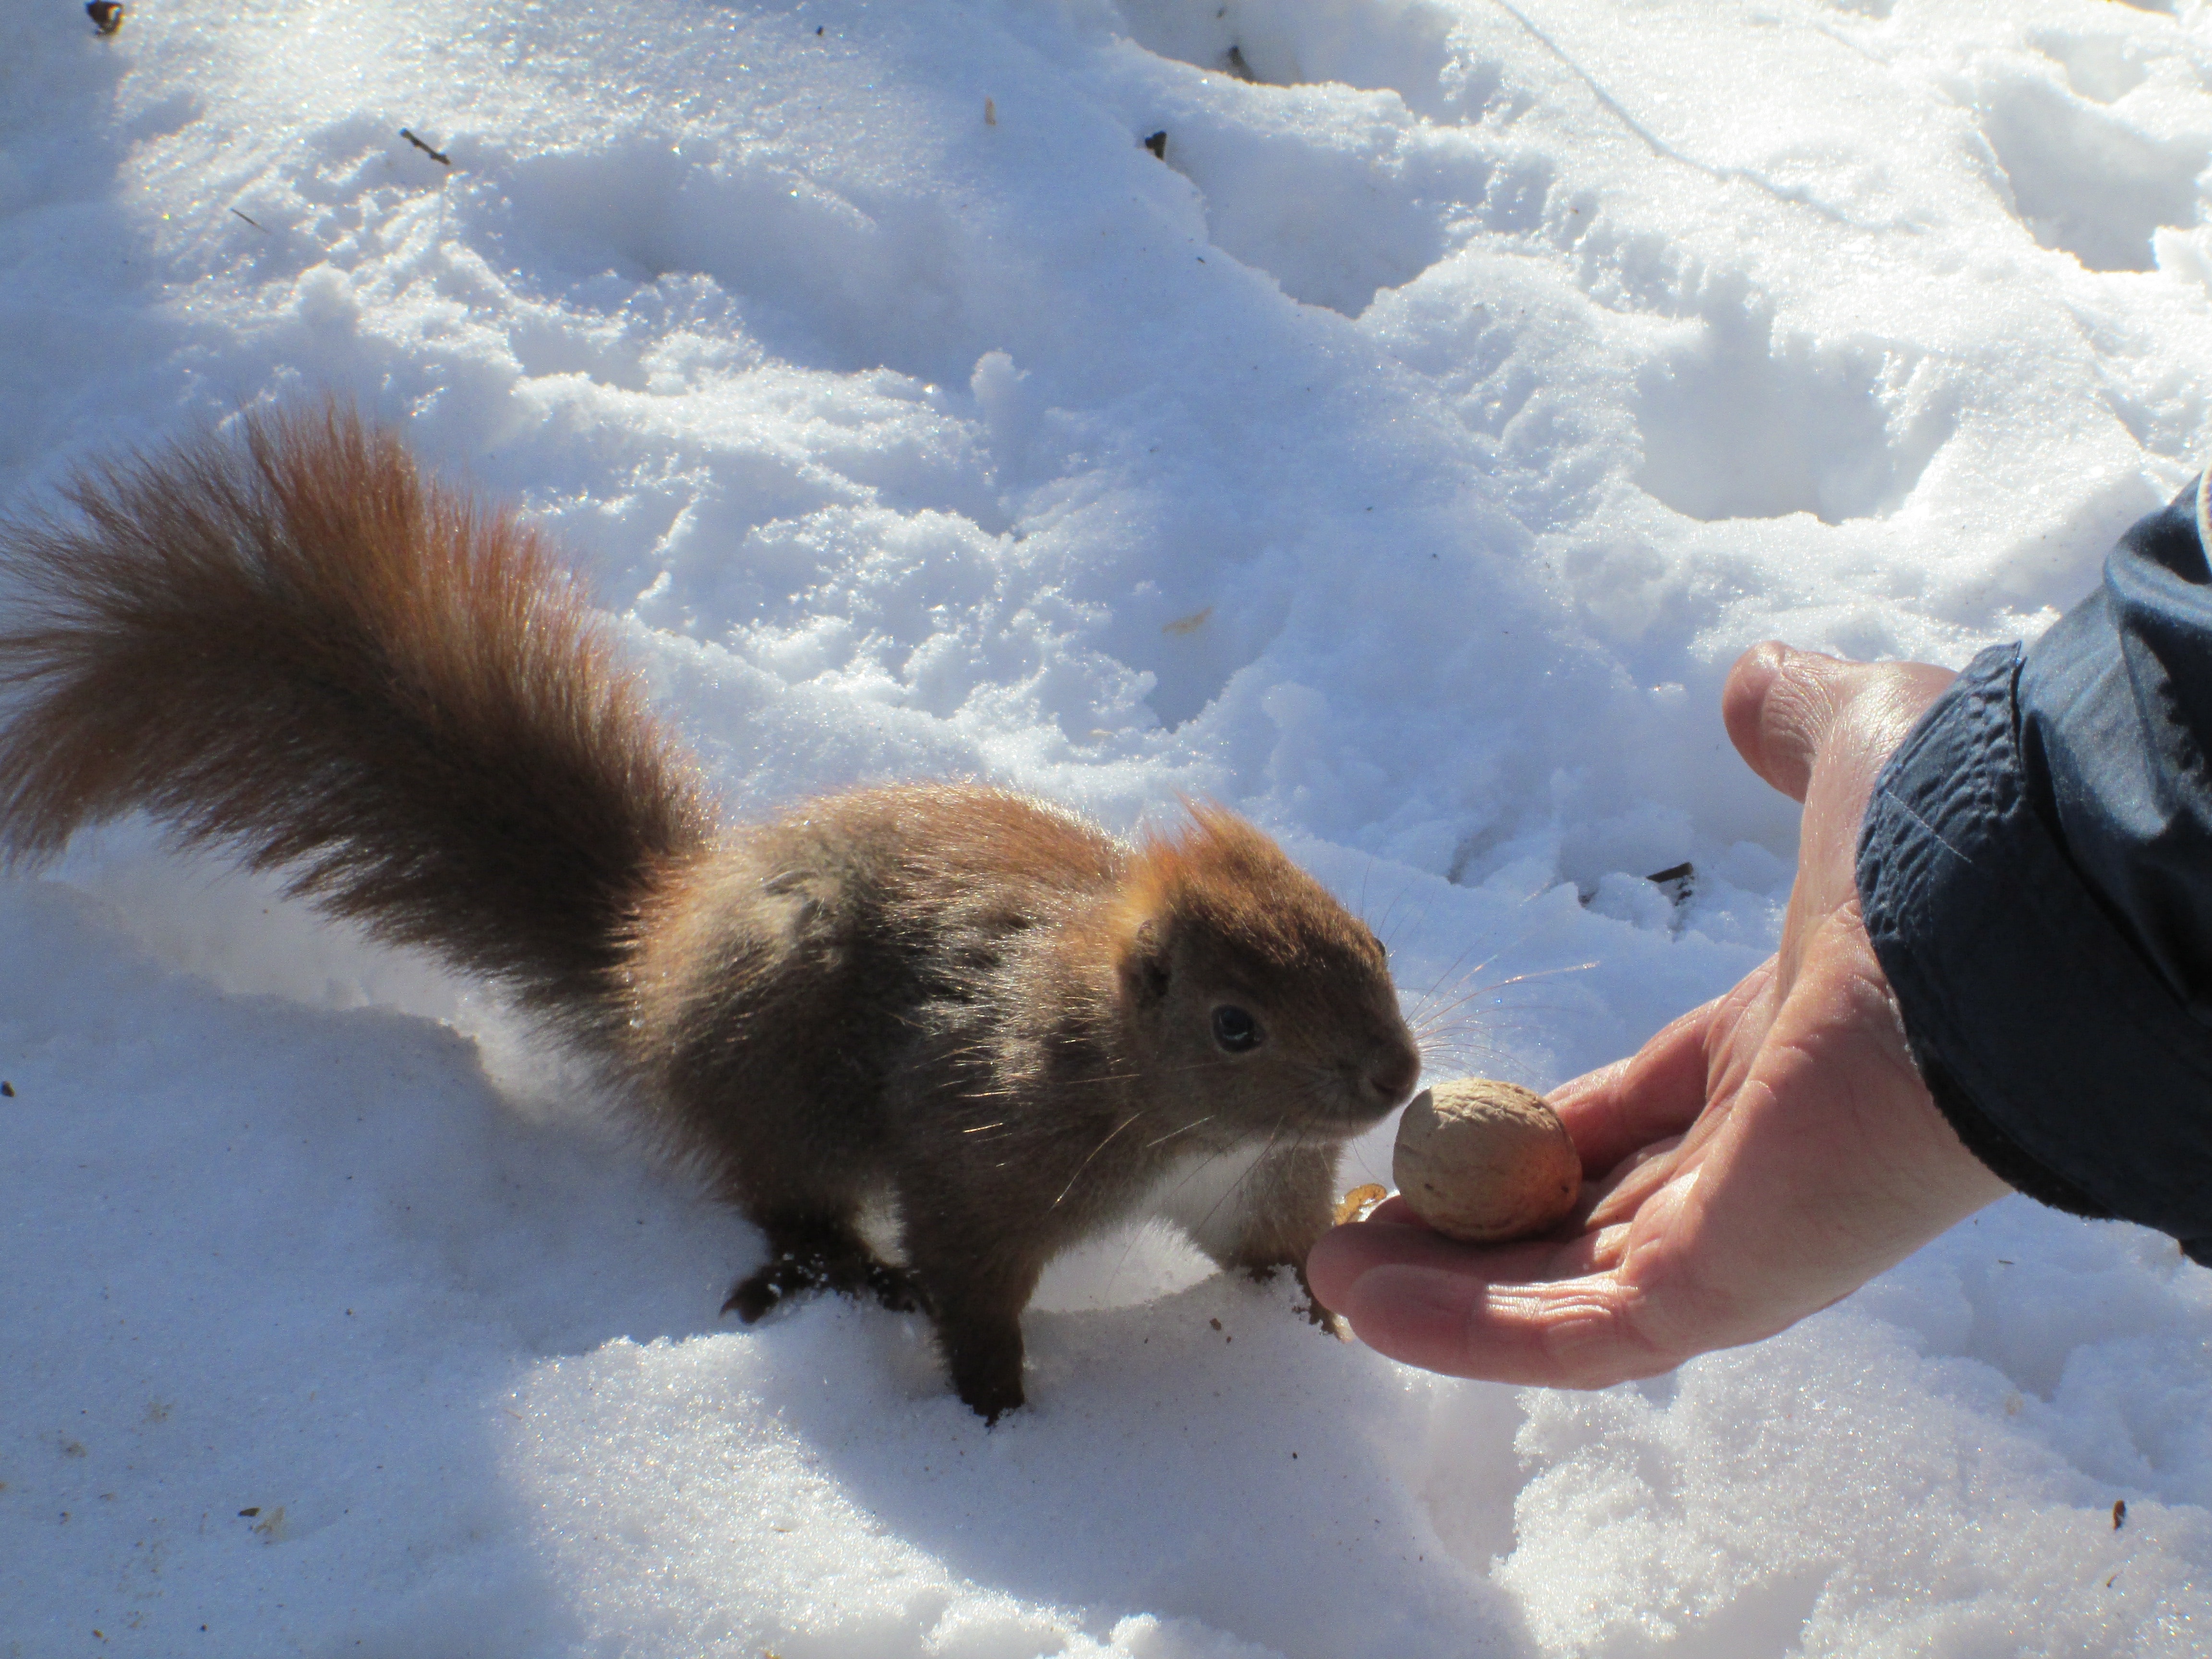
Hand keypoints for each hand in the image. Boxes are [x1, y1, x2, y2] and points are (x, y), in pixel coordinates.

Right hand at [1307, 644, 2013, 1386]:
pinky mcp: (1732, 1287)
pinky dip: (1472, 1331)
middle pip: (1591, 1221)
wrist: (2011, 923)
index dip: (1535, 1133)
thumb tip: (1748, 685)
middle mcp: (1765, 1161)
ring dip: (1446, 1295)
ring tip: (1329, 1279)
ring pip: (1571, 1292)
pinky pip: (1582, 1336)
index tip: (1442, 1131)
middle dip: (1470, 1231)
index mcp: (1780, 1055)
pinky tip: (1365, 1307)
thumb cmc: (1941, 837)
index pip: (1637, 1118)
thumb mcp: (1847, 749)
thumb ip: (1789, 723)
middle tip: (1358, 1227)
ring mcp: (1750, 1238)